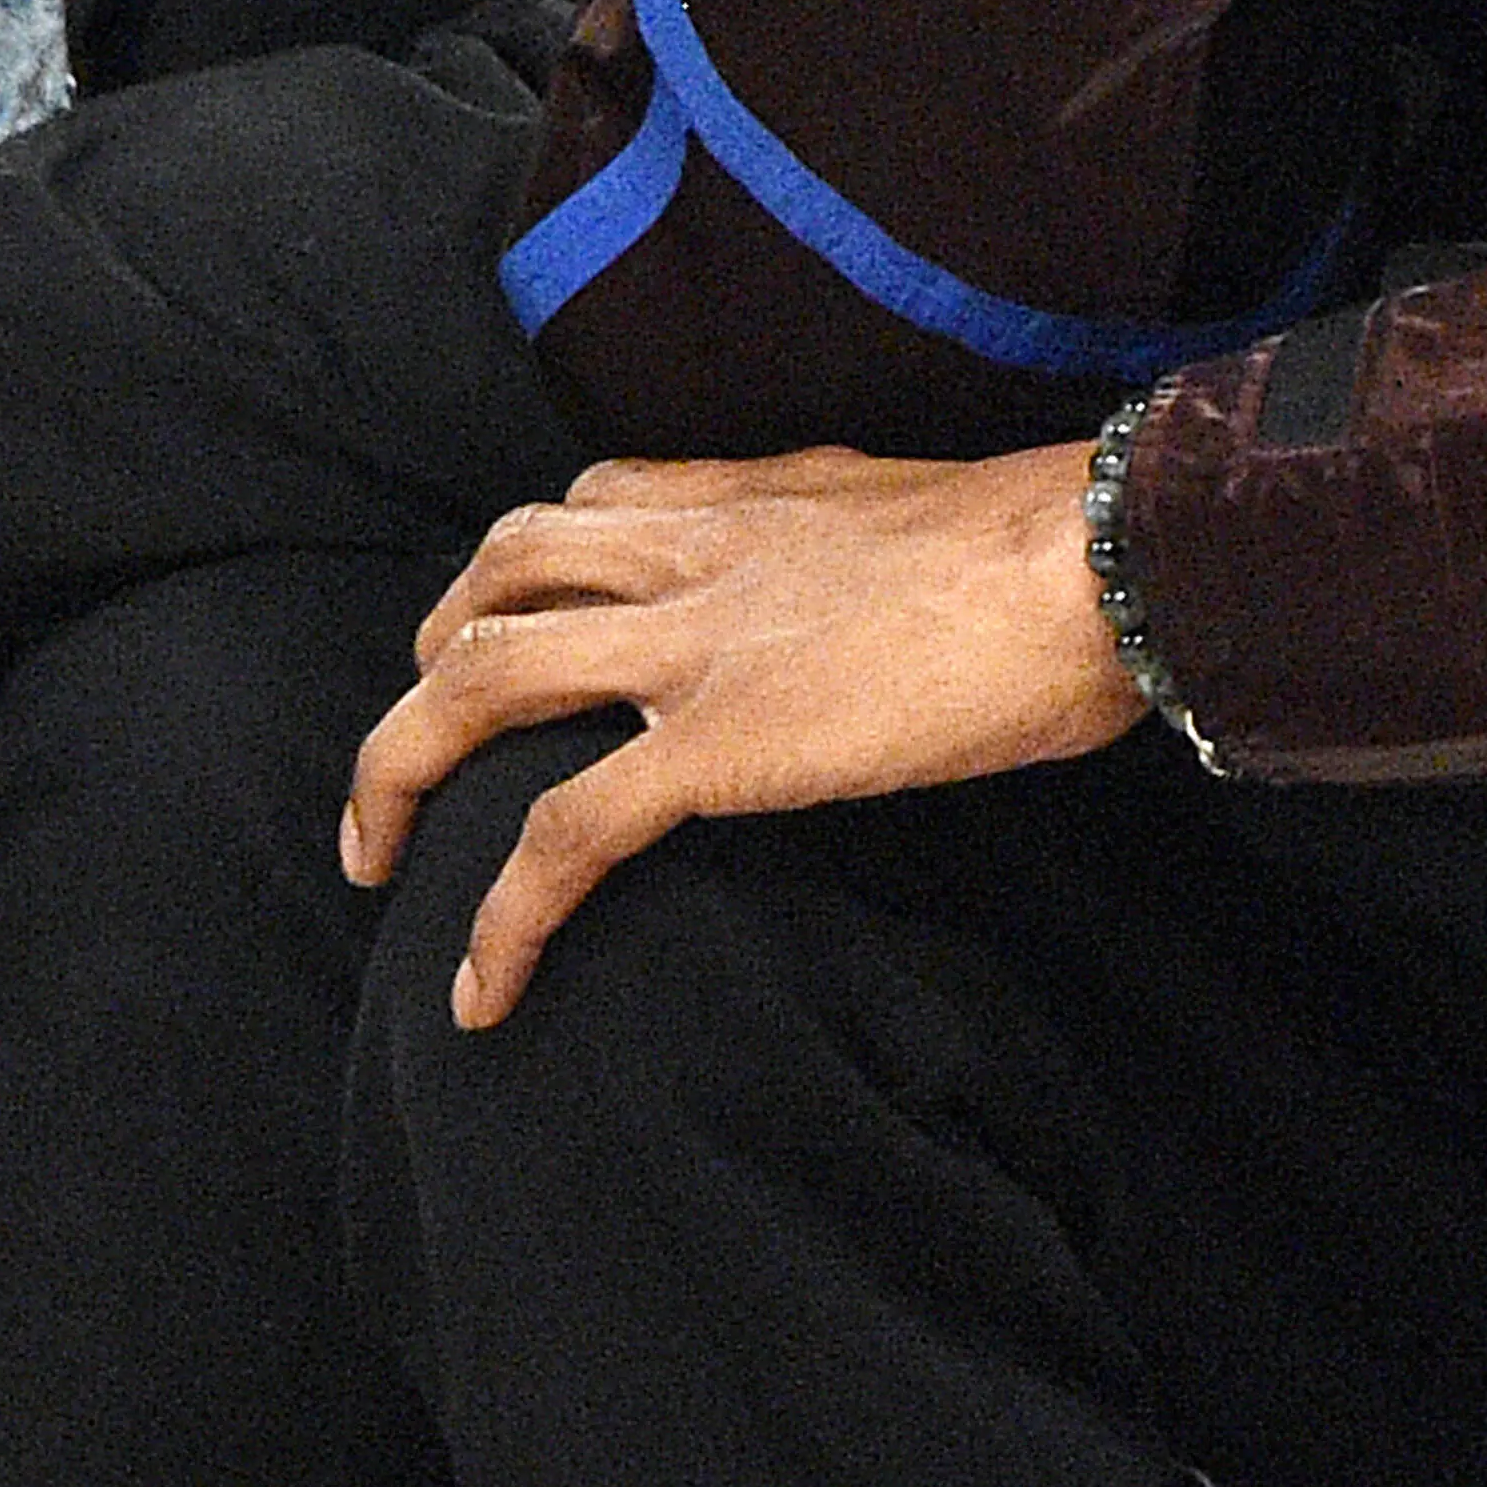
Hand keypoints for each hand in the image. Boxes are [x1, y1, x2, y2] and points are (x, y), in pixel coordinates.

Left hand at [342, 441, 1139, 1025]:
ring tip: (377, 859)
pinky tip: (482, 989)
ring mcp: (694, 646)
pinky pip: (560, 838)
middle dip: (427, 657)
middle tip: (419, 746)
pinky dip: (501, 919)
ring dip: (395, 773)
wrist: (1109, 559)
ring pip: (473, 687)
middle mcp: (701, 551)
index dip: (529, 566)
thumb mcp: (949, 513)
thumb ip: (886, 547)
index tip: (519, 623)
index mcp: (762, 497)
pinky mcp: (717, 746)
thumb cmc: (1078, 544)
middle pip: (496, 576)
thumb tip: (915, 590)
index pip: (595, 500)